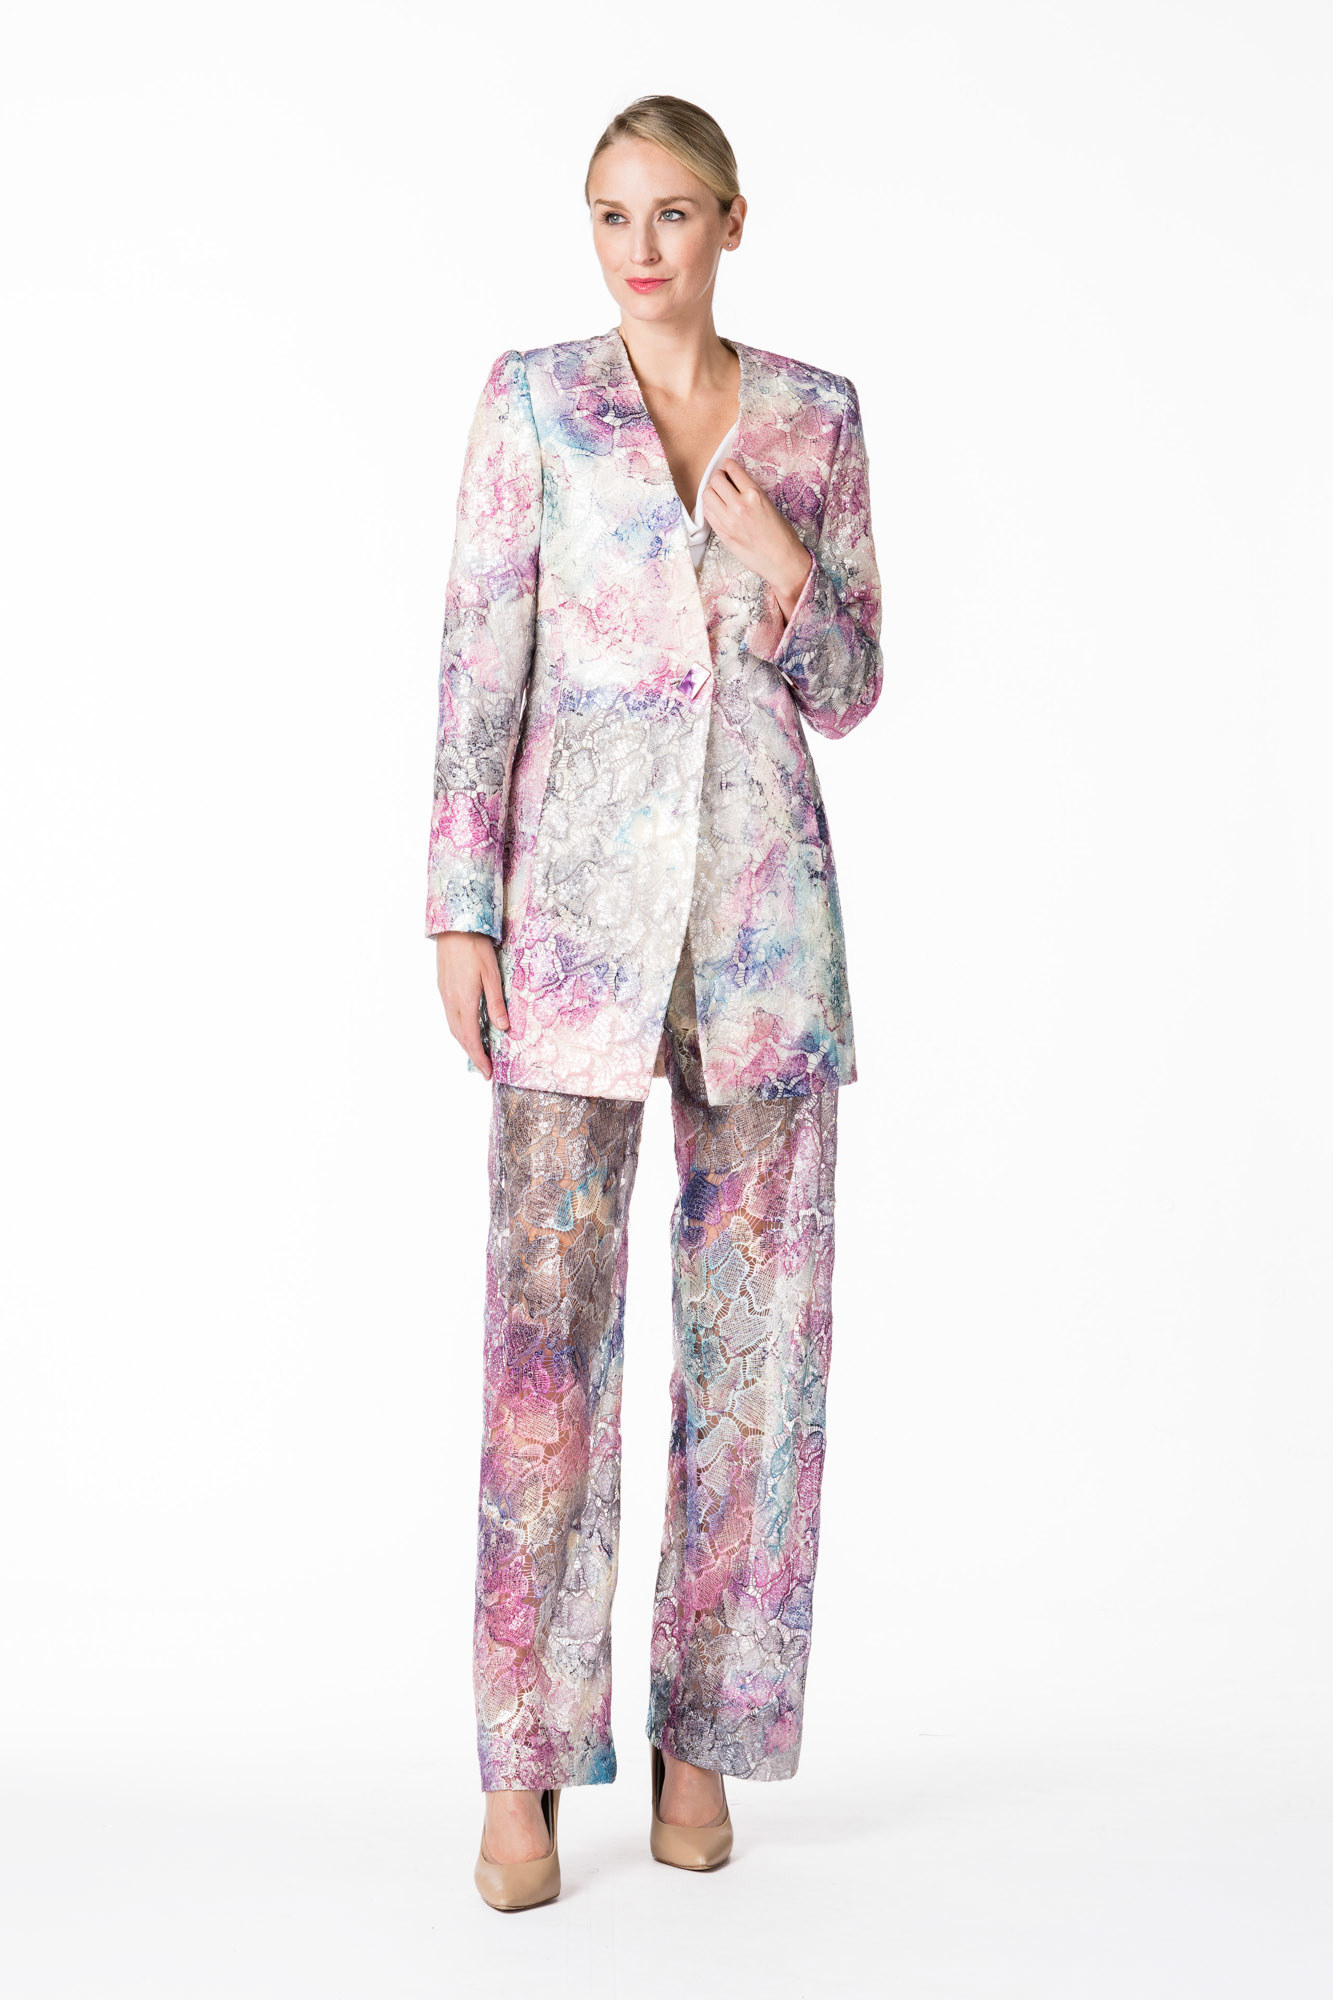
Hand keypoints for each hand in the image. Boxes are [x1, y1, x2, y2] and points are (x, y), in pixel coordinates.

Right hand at [435, 931, 507, 1079]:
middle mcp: (451, 1001)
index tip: (488, 1072)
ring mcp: (445, 994)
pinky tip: (467, 1030)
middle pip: (460, 1037)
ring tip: (478, 1054)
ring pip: (453, 1027)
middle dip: (472, 1055)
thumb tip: (503, 1027)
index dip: (479, 1057)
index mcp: (464, 1001)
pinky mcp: (443, 988)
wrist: (454, 926)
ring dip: (465, 1043)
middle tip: (485, 1070)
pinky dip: (459, 1030)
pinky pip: (450, 1016)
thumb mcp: (492, 974)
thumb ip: (496, 1003)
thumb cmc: (475, 947)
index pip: (471, 1038)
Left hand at [700, 458, 813, 620]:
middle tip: (722, 480)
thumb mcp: (769, 505)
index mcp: (754, 495)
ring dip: (711, 491)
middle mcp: (739, 505)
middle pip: (715, 481)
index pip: (732, 470)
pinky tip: (717, 508)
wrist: (781, 561)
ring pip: (707, 495)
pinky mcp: (722, 534)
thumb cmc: (781, 535)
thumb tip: (735, 483)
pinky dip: (709, 507)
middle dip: (718, 477)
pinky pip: (707, 513)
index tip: (727, 466)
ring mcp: (728, 521)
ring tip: (718, 494)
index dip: (728, 465)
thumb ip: (750, 493)